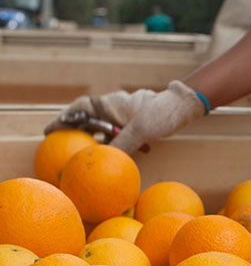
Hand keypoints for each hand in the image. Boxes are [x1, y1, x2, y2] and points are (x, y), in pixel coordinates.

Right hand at [45, 80, 206, 153]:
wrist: (186, 105)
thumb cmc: (162, 113)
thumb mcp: (140, 131)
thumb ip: (121, 145)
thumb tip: (102, 160)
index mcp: (111, 104)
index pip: (80, 109)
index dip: (63, 119)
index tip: (49, 131)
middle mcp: (116, 107)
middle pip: (91, 120)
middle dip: (82, 135)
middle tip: (71, 151)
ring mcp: (127, 114)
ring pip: (109, 129)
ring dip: (108, 142)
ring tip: (101, 157)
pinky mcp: (139, 121)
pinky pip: (126, 133)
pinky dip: (128, 143)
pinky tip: (142, 153)